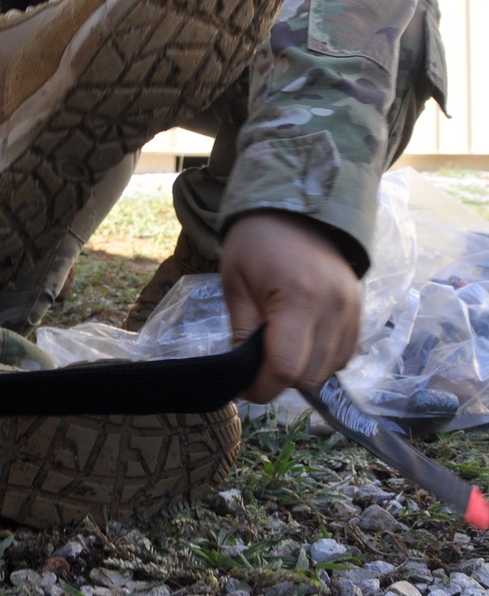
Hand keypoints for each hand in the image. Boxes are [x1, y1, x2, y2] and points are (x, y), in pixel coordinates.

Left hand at [220, 211, 360, 402]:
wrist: (297, 207)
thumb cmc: (256, 241)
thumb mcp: (236, 284)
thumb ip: (242, 332)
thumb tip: (243, 375)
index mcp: (299, 299)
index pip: (285, 368)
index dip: (262, 388)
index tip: (243, 388)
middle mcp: (334, 309)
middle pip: (309, 375)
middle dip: (279, 380)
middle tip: (255, 365)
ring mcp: (352, 310)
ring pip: (329, 370)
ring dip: (301, 370)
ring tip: (277, 349)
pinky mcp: (360, 310)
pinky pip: (344, 355)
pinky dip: (322, 358)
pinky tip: (301, 341)